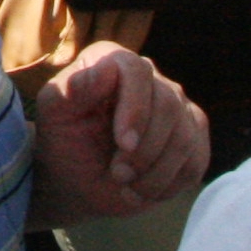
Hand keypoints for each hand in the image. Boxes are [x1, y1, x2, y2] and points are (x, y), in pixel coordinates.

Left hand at [32, 41, 208, 222]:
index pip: (136, 70)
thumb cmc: (63, 139)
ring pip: (184, 137)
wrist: (80, 178)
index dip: (135, 108)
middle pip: (168, 105)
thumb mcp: (54, 115)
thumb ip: (72, 89)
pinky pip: (195, 160)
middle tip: (118, 174)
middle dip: (143, 149)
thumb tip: (106, 67)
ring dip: (154, 171)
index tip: (125, 143)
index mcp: (112, 61)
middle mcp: (151, 78)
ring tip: (124, 184)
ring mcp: (178, 106)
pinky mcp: (194, 136)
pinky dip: (167, 183)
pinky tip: (142, 190)